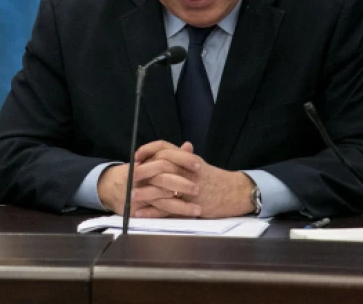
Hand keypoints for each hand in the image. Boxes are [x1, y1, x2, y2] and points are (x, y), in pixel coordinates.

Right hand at [97, 140, 200, 216]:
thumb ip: (170, 154)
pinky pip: (157, 213)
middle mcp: (140, 176)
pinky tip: (185, 218)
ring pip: (161, 199)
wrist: (110, 187)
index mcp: (145, 162)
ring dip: (181, 206)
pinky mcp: (136, 209)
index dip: (182, 160)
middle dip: (182, 184)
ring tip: (198, 209)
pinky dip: (171, 216)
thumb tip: (188, 146)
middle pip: (163, 178)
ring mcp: (137, 193)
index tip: (199, 166)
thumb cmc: (136, 173)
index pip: (165, 157)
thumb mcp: (150, 160)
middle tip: (198, 189)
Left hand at [140, 142, 255, 217]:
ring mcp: (189, 189)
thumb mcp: (198, 164)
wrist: (235, 192)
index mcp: (188, 159)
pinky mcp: (191, 206)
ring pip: (163, 189)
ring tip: (130, 197)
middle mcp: (188, 171)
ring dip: (145, 193)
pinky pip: (169, 209)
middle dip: (142, 173)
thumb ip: (181, 157)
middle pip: (160, 168)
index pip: (165, 148)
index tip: (135, 156)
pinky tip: (141, 213)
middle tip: (127, 177)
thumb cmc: (214, 178)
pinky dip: (154, 212)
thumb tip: (165, 151)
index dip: (148, 150)